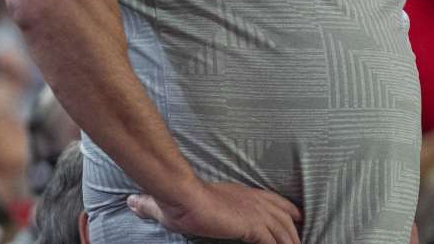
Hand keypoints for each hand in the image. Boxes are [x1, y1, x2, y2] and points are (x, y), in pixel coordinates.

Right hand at [127, 180, 302, 243]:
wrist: (182, 197)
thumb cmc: (176, 200)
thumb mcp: (168, 204)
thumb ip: (153, 205)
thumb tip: (131, 202)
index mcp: (241, 194)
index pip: (271, 199)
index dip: (284, 209)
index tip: (294, 217)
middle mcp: (252, 201)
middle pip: (283, 214)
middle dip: (294, 226)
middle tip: (302, 237)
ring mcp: (254, 212)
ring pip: (283, 230)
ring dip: (292, 241)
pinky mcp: (252, 225)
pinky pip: (274, 241)